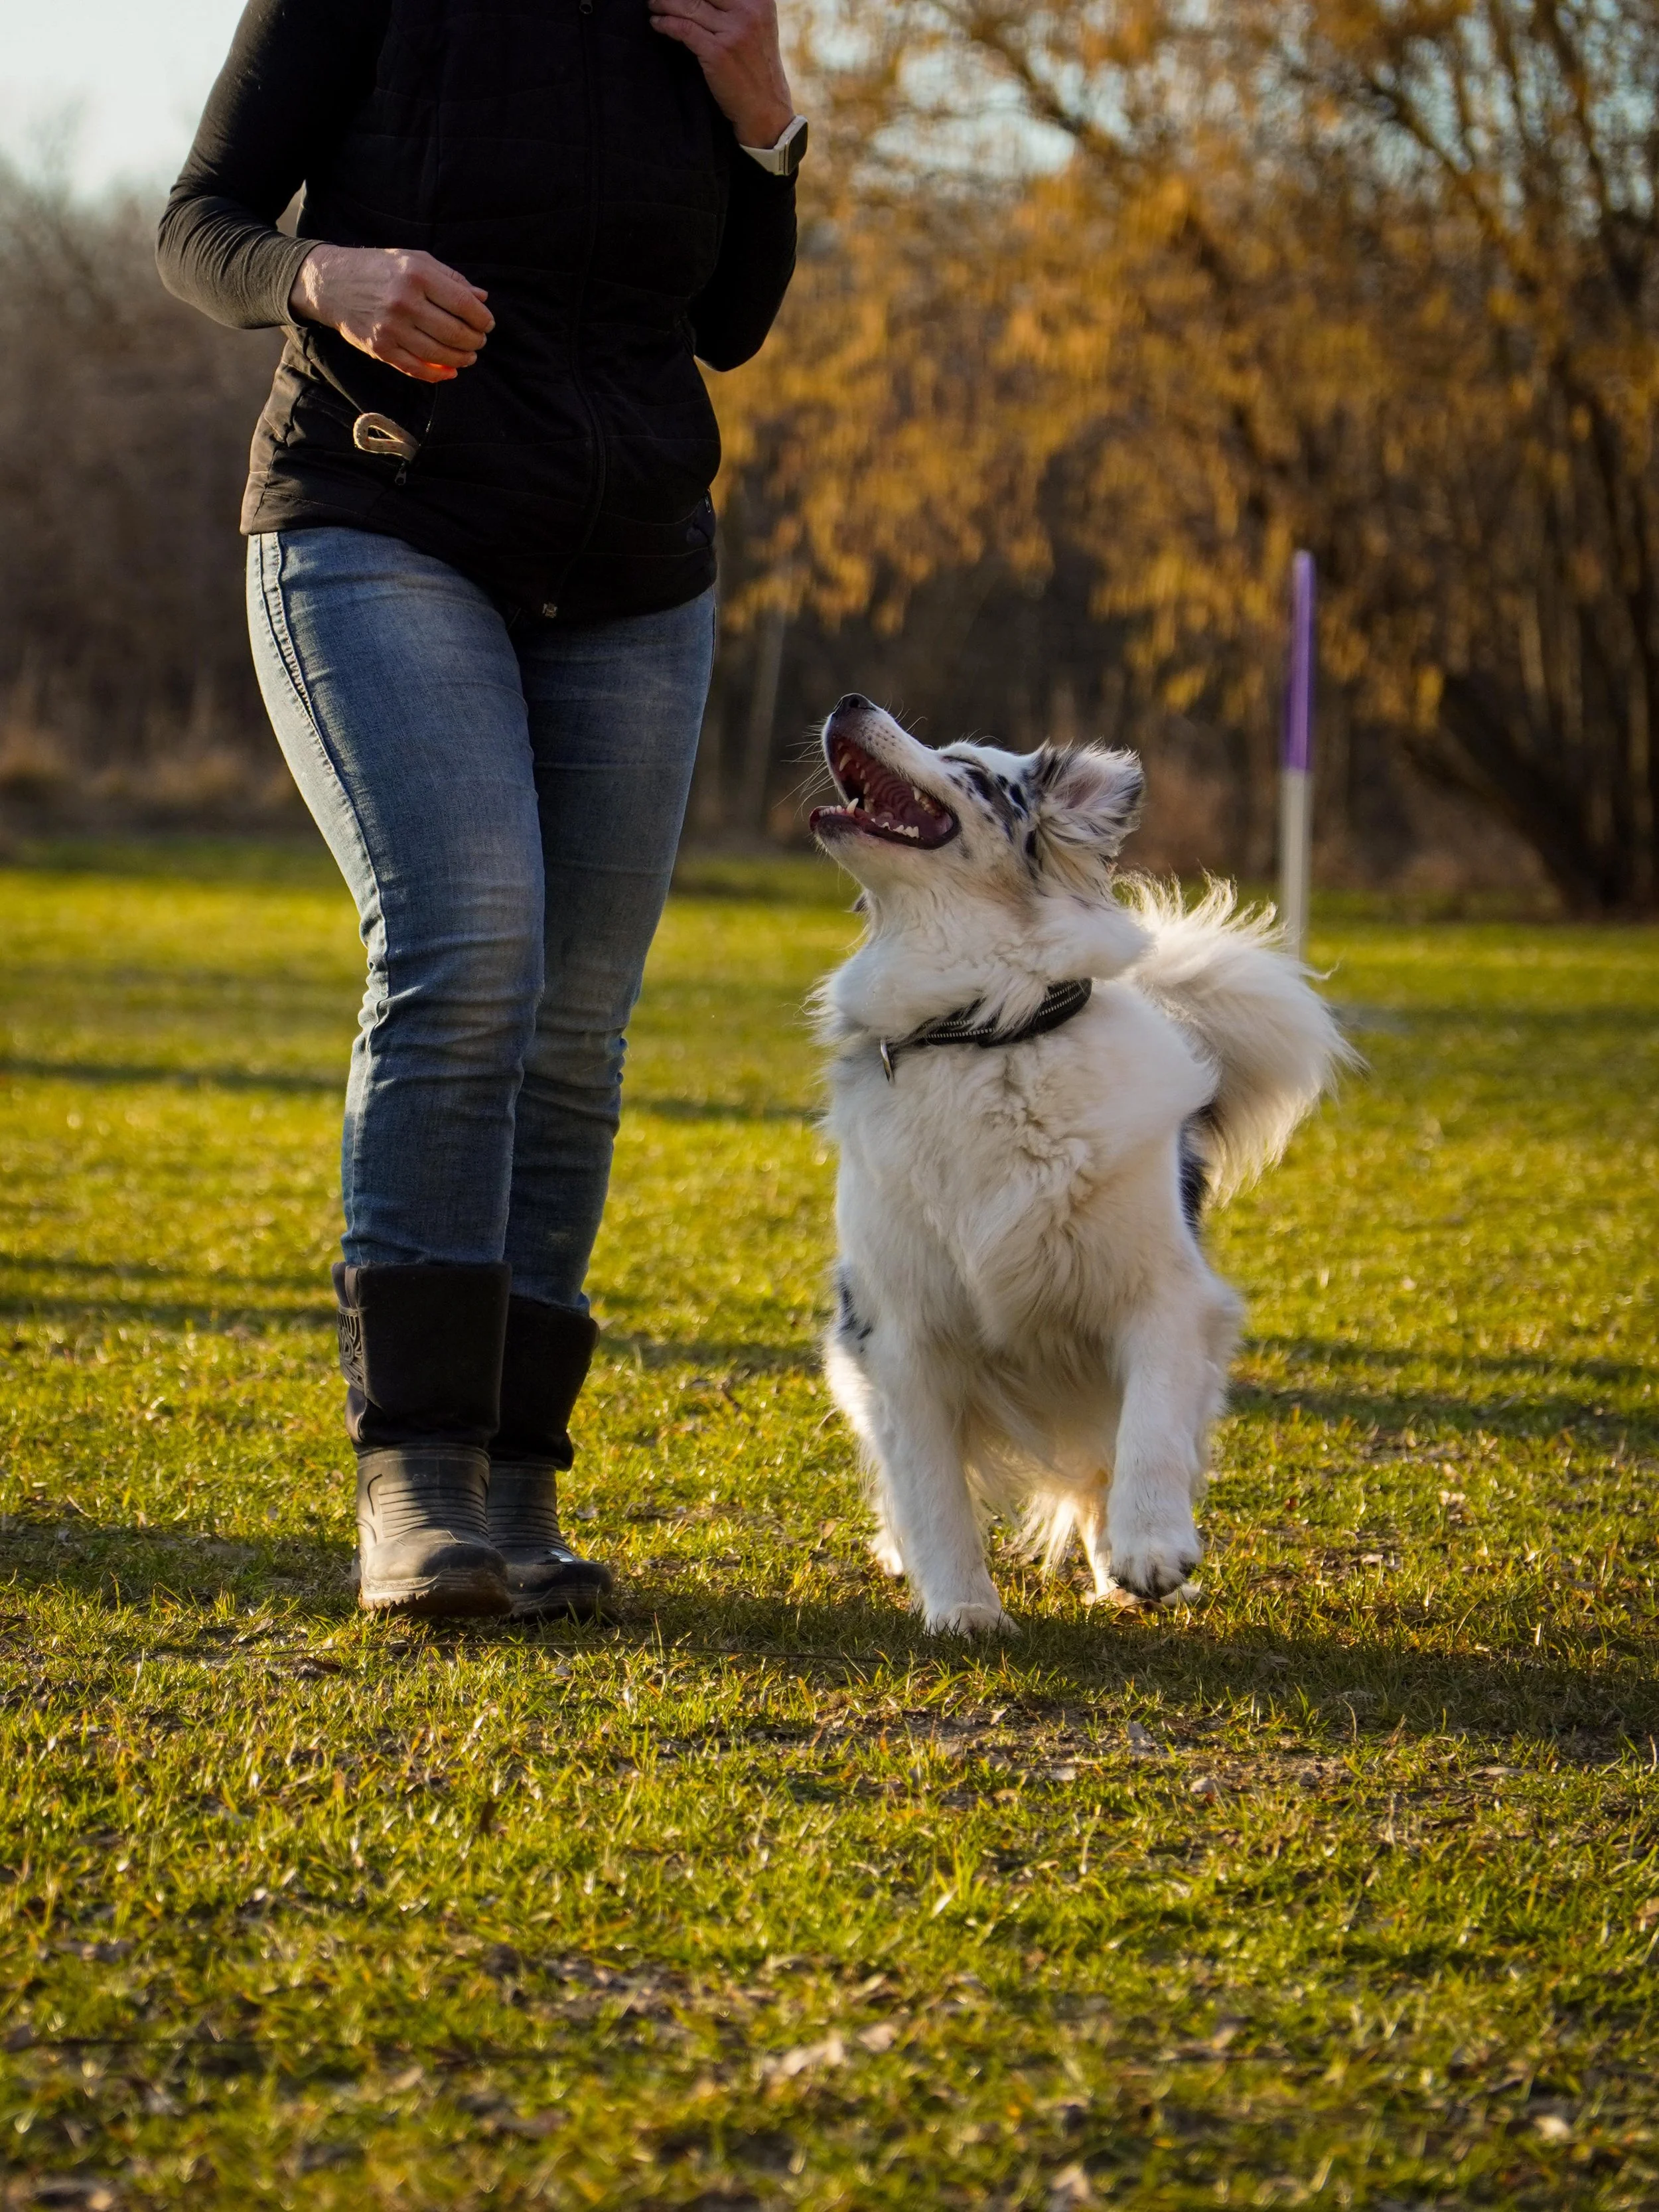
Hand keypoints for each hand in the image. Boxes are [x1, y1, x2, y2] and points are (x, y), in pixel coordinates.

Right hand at [289, 244, 493, 383]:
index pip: (464, 304)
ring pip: (438, 354)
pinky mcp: (380, 348)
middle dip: (474, 341)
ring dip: (461, 359)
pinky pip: (416, 368)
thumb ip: (450, 279)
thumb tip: (482, 298)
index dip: (482, 319)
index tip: (487, 324)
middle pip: (455, 332)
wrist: (333, 283)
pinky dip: (437, 374)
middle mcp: (404, 301)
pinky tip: (450, 371)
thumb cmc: (380, 269)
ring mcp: (391, 327)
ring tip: (468, 356)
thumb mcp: (415, 261)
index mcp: (417, 275)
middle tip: (479, 341)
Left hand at [647, 0, 794, 149]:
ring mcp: (734, 32)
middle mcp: (748, 11)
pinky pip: (683, 28)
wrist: (765, 109)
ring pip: (689, 5)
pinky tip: (657, 23)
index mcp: (759, 0)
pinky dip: (666, 23)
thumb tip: (701, 1)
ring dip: (664, 3)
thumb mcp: (757, 27)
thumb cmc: (757, 70)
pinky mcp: (718, 53)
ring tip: (653, 5)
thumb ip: (735, 8)